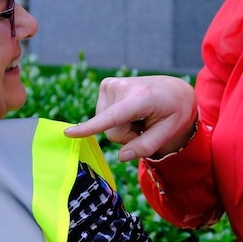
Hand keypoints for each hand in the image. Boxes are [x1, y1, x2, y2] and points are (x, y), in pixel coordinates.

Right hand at [63, 75, 197, 160]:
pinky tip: (131, 110)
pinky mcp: (105, 85)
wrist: (173, 89)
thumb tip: (121, 157)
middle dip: (128, 136)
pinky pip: (103, 116)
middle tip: (145, 125)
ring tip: (140, 116)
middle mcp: (122, 86)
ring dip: (123, 127)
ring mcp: (111, 84)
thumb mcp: (169, 132)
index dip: (90, 127)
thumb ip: (146, 146)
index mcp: (141, 98)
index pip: (113, 117)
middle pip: (113, 131)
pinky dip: (117, 119)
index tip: (68, 133)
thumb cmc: (174, 111)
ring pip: (106, 125)